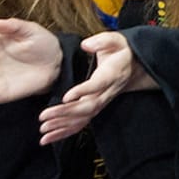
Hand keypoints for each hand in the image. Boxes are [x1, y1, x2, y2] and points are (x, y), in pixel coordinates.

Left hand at [38, 31, 153, 144]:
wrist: (135, 65)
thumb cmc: (121, 52)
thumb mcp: (115, 40)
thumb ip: (101, 41)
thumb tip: (86, 45)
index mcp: (112, 74)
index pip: (97, 85)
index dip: (82, 92)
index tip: (66, 97)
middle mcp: (107, 92)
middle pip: (88, 106)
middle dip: (65, 113)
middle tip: (44, 116)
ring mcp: (102, 101)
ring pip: (84, 118)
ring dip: (63, 125)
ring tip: (44, 129)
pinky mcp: (96, 107)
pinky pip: (82, 123)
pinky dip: (65, 132)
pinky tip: (50, 137)